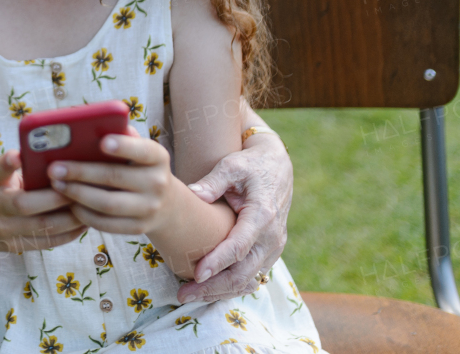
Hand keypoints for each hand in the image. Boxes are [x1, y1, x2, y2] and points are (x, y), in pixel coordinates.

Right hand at [0, 150, 85, 253]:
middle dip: (57, 196)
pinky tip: (83, 225)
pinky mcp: (13, 247)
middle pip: (26, 204)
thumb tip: (62, 163)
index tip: (17, 155)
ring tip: (90, 206)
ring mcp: (2, 230)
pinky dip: (67, 234)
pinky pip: (45, 242)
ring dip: (70, 218)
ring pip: (41, 226)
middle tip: (81, 187)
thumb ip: (22, 172)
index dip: (8, 163)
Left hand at [48, 129, 176, 235]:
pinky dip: (85, 214)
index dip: (123, 146)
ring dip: (78, 194)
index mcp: (158, 157)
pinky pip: (107, 224)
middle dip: (81, 172)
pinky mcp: (139, 228)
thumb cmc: (138, 166)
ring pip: (108, 204)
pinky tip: (69, 204)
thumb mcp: (137, 149)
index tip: (102, 142)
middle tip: (54, 168)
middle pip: (115, 177)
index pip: (143, 150)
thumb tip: (86, 126)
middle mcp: (158, 183)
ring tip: (56, 185)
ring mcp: (150, 208)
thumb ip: (119, 136)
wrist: (166, 203)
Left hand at [176, 131, 292, 302]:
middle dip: (212, 287)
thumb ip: (213, 181)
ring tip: (190, 295)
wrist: (277, 167)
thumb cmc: (251, 164)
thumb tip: (192, 194)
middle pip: (243, 272)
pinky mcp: (270, 251)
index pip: (239, 247)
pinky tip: (209, 290)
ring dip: (219, 291)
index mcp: (262, 215)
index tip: (196, 274)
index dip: (218, 263)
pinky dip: (231, 286)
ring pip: (247, 279)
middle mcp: (272, 237)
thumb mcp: (232, 165)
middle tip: (182, 294)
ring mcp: (273, 247)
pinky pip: (252, 275)